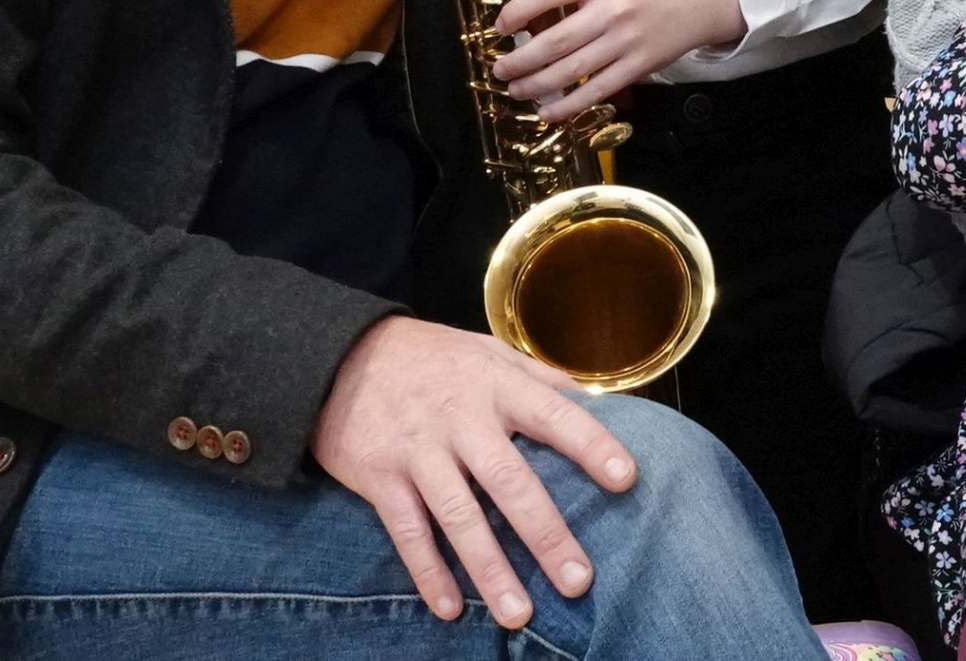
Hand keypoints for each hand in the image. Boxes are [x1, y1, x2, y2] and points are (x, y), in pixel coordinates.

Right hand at [310, 318, 636, 626]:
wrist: (340, 356)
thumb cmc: (430, 357)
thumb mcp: (485, 351)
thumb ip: (536, 376)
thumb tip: (592, 401)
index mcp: (495, 384)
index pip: (553, 414)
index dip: (591, 444)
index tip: (626, 479)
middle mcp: (461, 418)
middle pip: (510, 480)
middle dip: (546, 534)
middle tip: (579, 580)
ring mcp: (419, 450)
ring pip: (459, 517)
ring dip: (490, 570)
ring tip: (519, 615)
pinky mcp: (380, 477)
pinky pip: (408, 533)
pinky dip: (428, 573)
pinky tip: (450, 609)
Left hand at [491, 0, 744, 119]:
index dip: (518, 12)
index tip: (501, 26)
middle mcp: (612, 9)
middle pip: (556, 40)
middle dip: (520, 60)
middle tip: (499, 68)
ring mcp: (626, 40)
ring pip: (573, 70)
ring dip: (536, 85)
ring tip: (515, 89)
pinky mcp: (639, 66)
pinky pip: (598, 90)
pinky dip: (569, 105)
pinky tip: (547, 111)